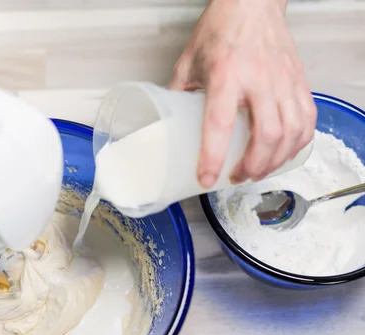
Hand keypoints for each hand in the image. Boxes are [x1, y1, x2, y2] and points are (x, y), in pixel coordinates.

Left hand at [168, 0, 315, 186]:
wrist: (252, 3)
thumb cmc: (221, 28)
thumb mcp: (189, 61)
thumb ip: (177, 93)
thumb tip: (167, 122)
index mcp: (225, 74)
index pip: (220, 124)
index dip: (213, 157)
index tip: (206, 178)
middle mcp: (259, 79)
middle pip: (266, 135)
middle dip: (252, 165)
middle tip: (237, 177)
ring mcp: (283, 80)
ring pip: (291, 131)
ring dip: (275, 160)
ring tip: (258, 171)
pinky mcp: (298, 80)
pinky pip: (307, 119)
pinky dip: (298, 142)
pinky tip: (283, 152)